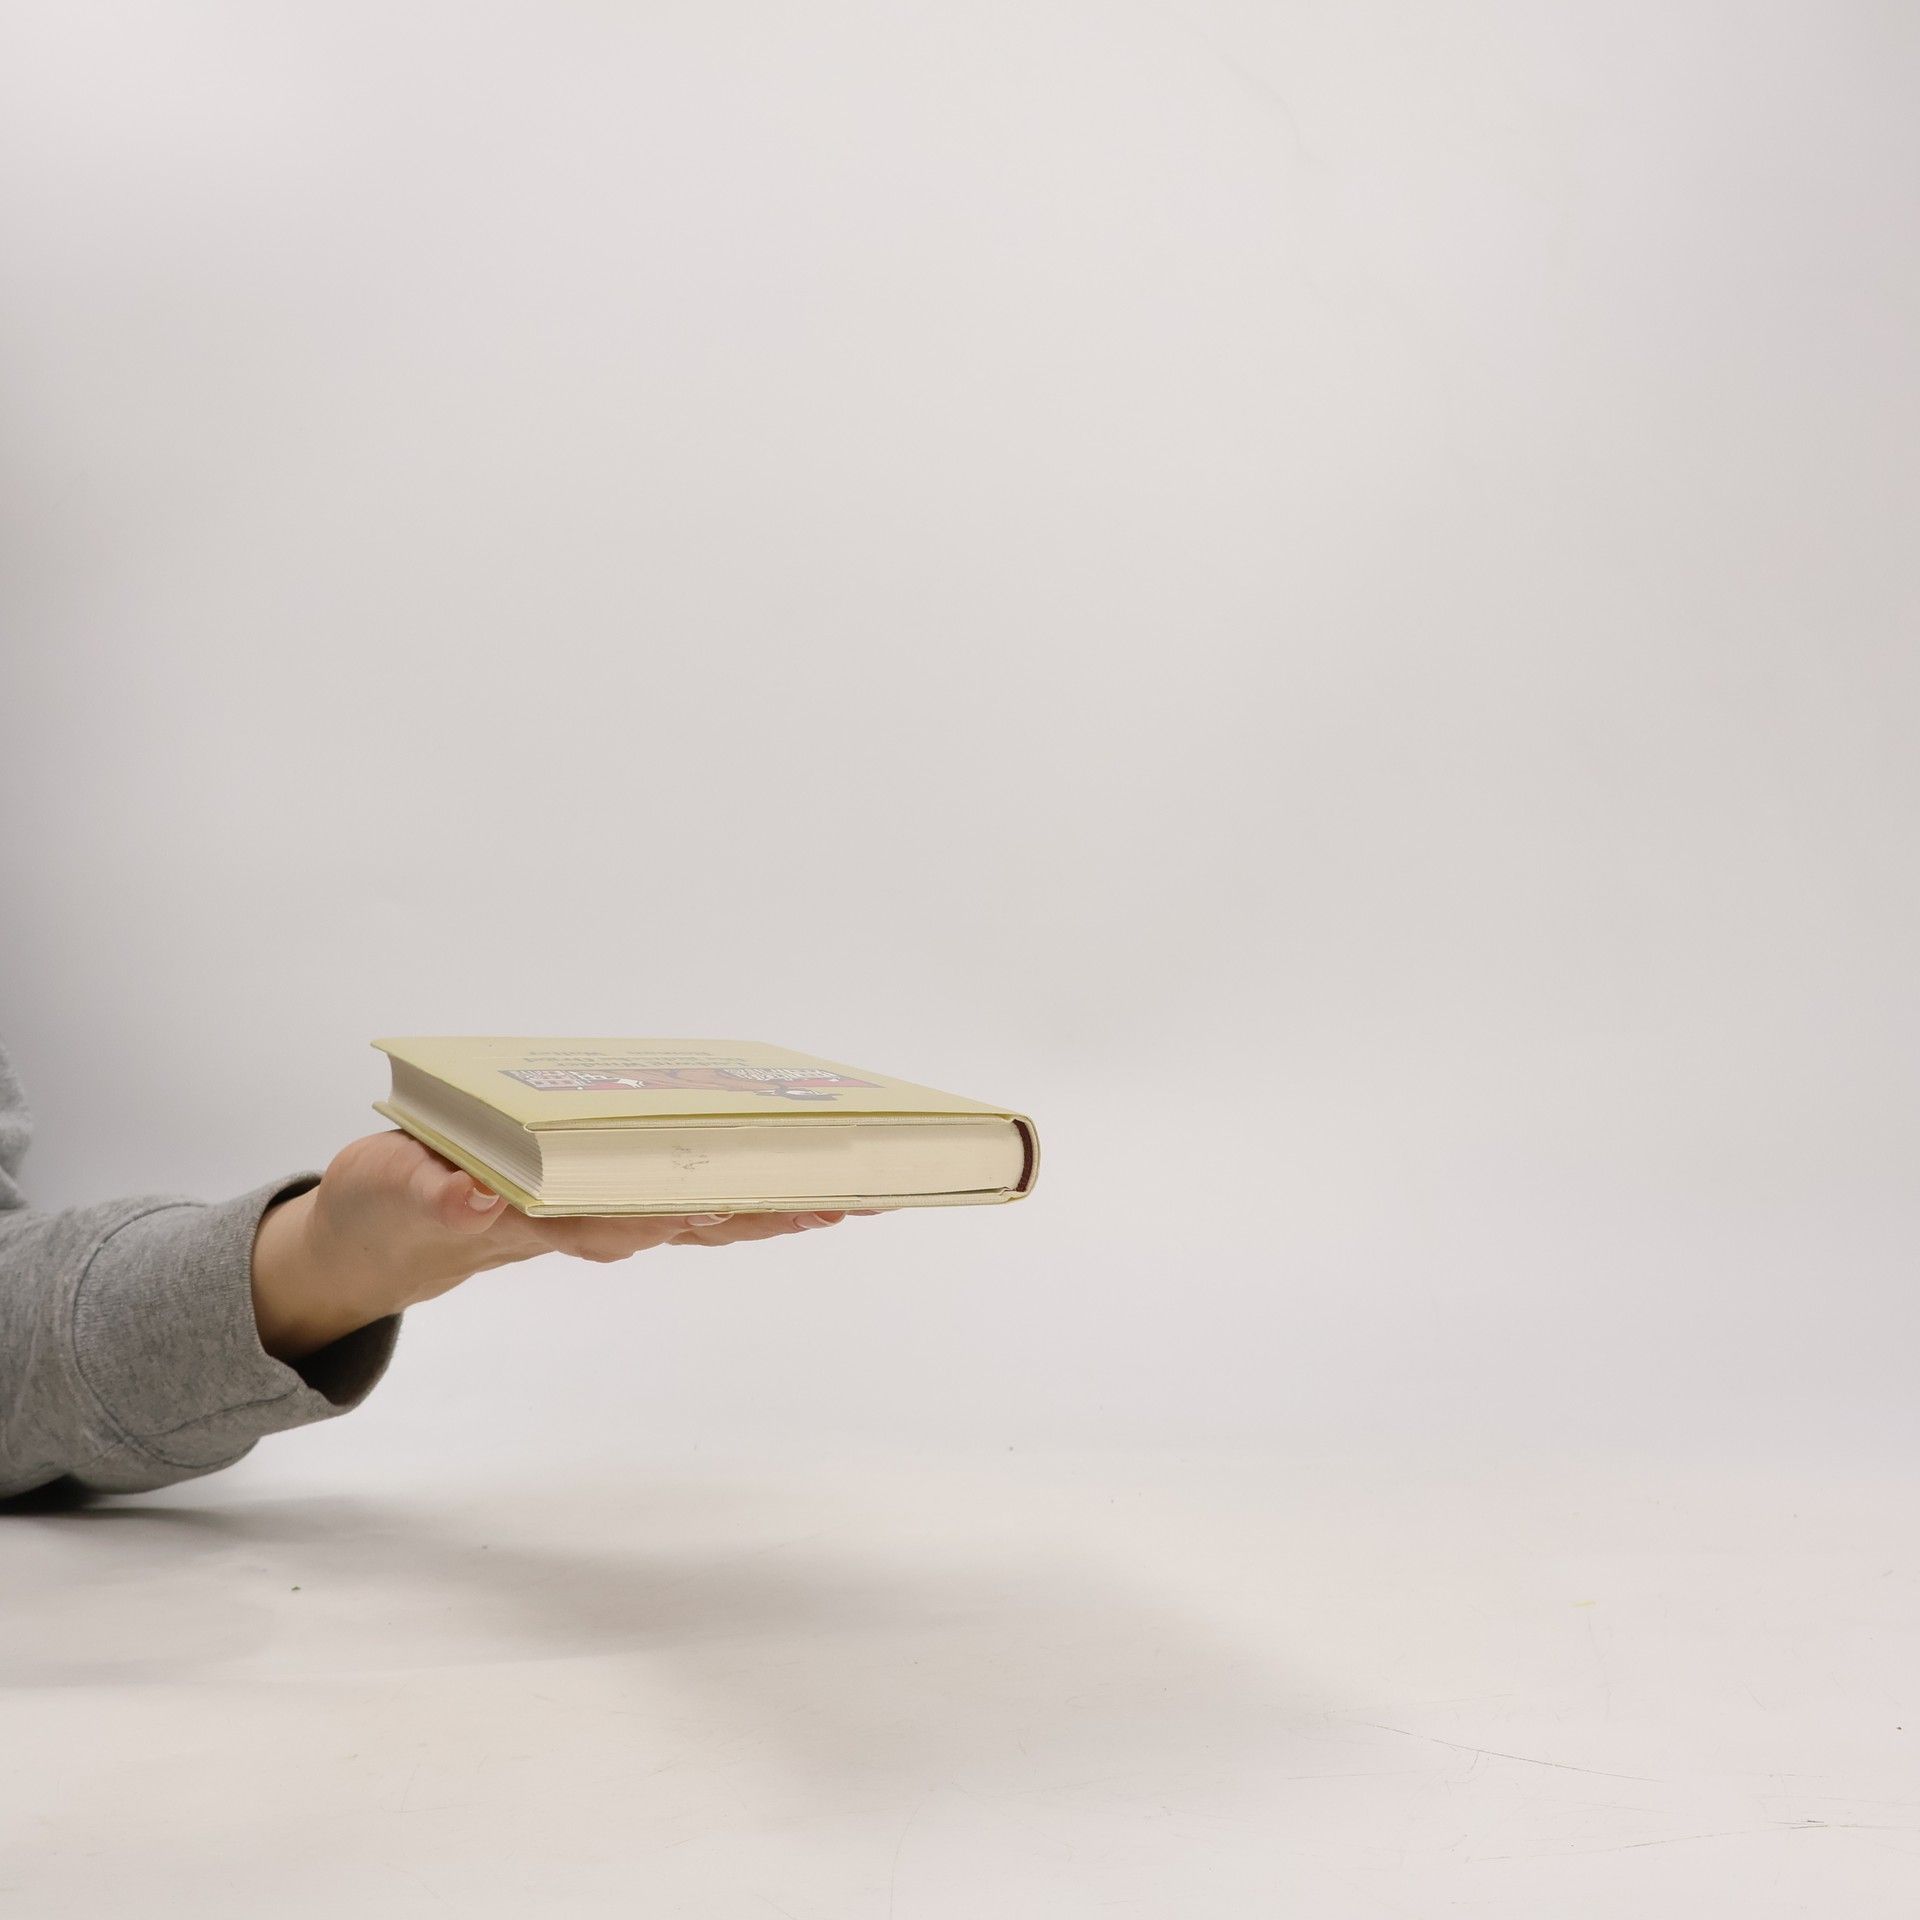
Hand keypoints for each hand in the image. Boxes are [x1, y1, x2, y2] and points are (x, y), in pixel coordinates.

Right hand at [251, 1129, 863, 1361]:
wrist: (394, 1229)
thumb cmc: (401, 1201)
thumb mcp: (401, 1194)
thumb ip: (437, 1196)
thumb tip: (474, 1200)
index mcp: (541, 1218)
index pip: (629, 1215)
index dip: (696, 1209)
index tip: (760, 1200)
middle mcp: (589, 1224)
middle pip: (693, 1219)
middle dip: (767, 1210)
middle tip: (847, 1196)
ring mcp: (605, 1217)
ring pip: (704, 1214)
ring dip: (773, 1205)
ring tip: (851, 1191)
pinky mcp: (610, 1201)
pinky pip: (691, 1198)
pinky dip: (746, 1192)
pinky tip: (798, 1176)